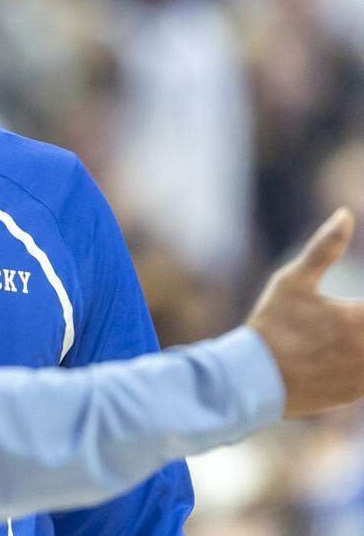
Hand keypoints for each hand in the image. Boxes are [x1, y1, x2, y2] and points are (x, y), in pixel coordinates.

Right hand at [247, 208, 363, 418]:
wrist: (253, 379)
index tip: (356, 304)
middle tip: (351, 314)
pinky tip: (345, 349)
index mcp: (359, 317)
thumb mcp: (292, 281)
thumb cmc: (272, 325)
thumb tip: (344, 213)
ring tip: (347, 328)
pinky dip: (359, 358)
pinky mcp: (357, 392)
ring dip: (362, 338)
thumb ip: (325, 247)